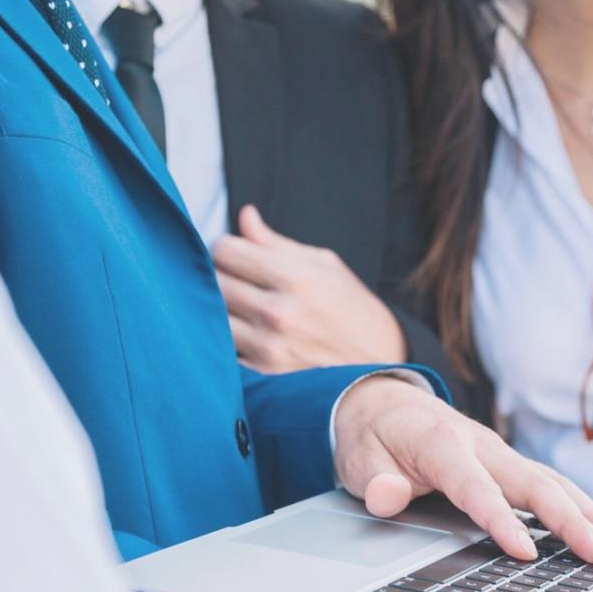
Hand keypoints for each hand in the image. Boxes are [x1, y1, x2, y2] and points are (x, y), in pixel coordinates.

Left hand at [212, 205, 407, 372]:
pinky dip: (228, 338)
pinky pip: (224, 348)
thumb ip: (276, 243)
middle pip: (214, 282)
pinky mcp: (263, 375)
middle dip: (220, 275)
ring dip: (221, 308)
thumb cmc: (354, 310)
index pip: (226, 251)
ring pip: (212, 316)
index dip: (226, 247)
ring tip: (242, 307)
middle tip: (237, 280)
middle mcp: (279, 313)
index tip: (235, 253)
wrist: (380, 367)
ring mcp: (269, 348)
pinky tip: (249, 334)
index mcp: (297, 278)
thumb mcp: (325, 266)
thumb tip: (244, 216)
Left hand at [333, 375, 592, 562]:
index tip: (527, 555)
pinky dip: (580, 507)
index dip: (501, 521)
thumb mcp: (357, 458)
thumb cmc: (374, 436)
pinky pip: (550, 484)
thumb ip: (374, 481)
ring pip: (551, 483)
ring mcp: (500, 453)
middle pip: (533, 484)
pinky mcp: (509, 465)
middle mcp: (482, 445)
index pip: (476, 488)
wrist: (383, 402)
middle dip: (571, 521)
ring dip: (587, 515)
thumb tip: (387, 496)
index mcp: (441, 444)